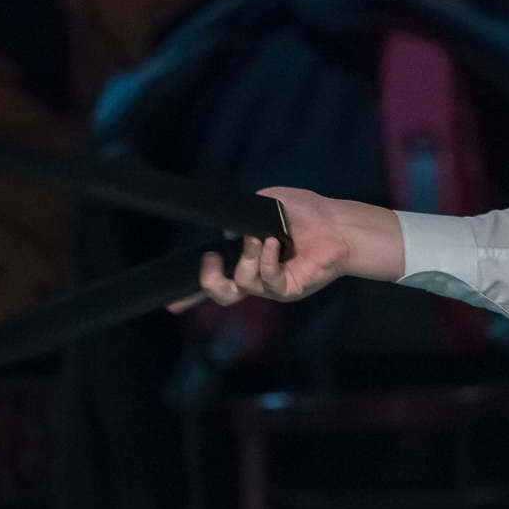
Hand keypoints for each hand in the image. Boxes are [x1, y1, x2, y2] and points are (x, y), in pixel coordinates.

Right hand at [177, 189, 403, 308]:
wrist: (337, 222)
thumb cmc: (305, 213)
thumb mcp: (267, 204)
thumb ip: (243, 215)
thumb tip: (229, 231)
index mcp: (246, 259)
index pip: (215, 278)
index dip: (191, 293)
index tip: (171, 305)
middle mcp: (256, 276)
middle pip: (221, 294)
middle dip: (208, 281)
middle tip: (212, 259)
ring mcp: (272, 285)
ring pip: (242, 284)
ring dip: (246, 257)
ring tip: (261, 238)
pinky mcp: (289, 289)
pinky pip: (267, 282)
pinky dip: (265, 261)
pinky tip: (272, 244)